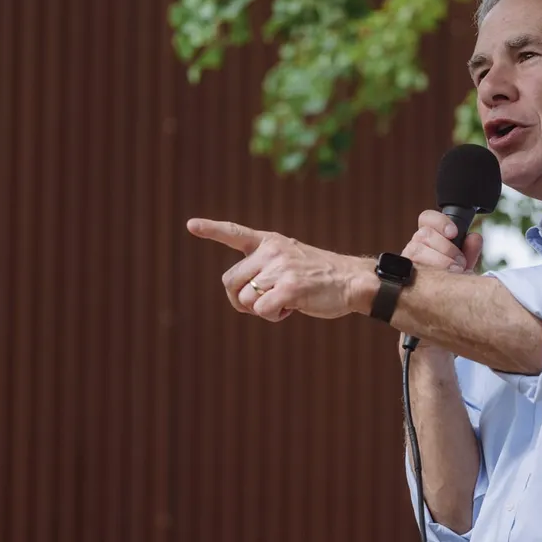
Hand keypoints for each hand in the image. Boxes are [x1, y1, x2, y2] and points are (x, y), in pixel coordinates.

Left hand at [187, 218, 371, 322]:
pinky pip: (262, 311)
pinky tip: (292, 308)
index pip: (235, 233)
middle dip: (241, 299)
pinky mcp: (289, 288)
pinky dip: (274, 316)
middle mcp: (272, 251)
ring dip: (262, 310)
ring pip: (246, 300)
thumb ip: (264, 268)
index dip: (212, 229)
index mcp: (270, 242)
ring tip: (286, 301)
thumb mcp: (290, 260)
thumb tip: (241, 295)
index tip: (191, 224)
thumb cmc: (319, 277)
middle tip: (264, 303)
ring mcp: (280, 269)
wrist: (351, 281)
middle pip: (230, 282)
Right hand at [402, 211, 483, 274]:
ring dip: (440, 260)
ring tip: (454, 272)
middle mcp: (415, 245)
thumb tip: (474, 237)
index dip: (440, 222)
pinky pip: (411, 269)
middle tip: (460, 262)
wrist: (441, 304)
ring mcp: (407, 260)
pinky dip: (428, 272)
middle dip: (446, 248)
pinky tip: (439, 278)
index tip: (454, 233)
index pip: (427, 219)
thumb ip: (470, 250)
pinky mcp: (403, 274)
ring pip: (417, 249)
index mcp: (429, 237)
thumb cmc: (451, 281)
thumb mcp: (464, 265)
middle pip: (424, 234)